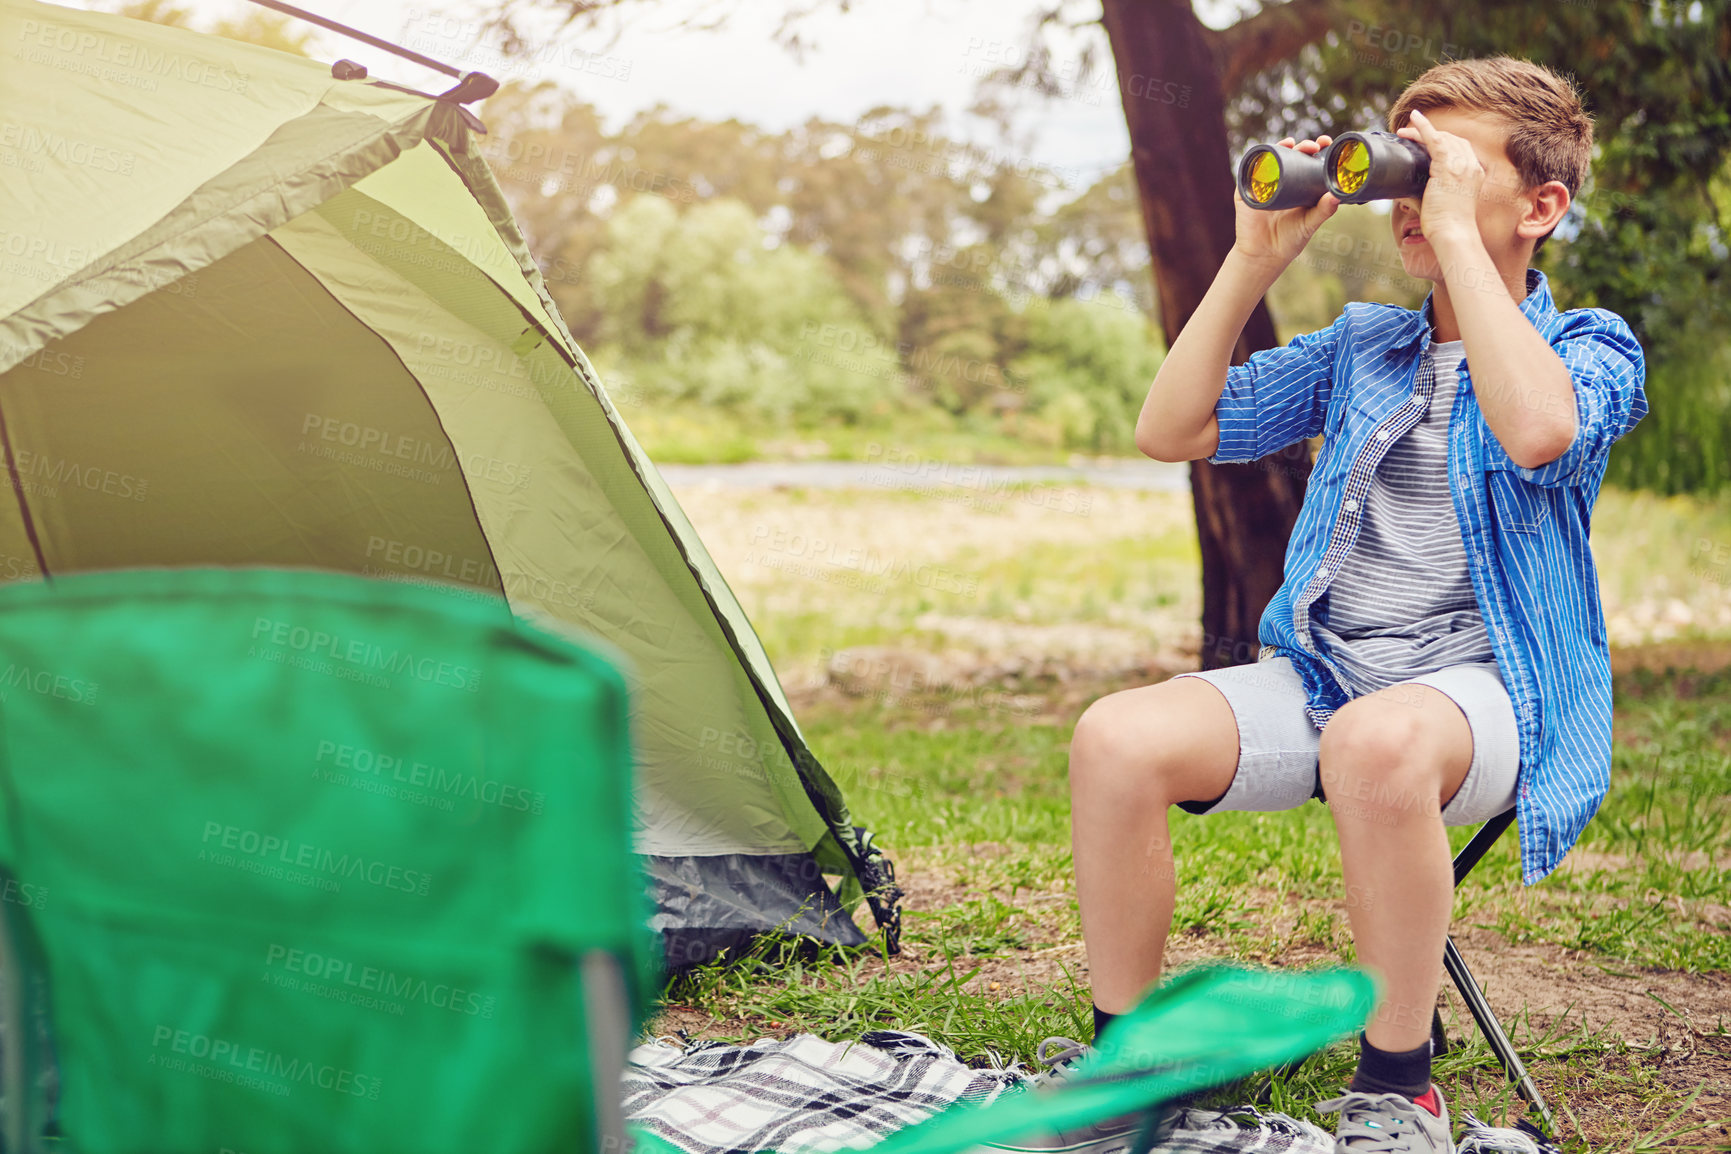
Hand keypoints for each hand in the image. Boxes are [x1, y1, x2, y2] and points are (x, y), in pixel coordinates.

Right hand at [1232, 135, 1339, 268]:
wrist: (1263, 255)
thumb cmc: (1289, 240)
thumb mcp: (1310, 223)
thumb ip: (1323, 210)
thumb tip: (1337, 196)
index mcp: (1299, 185)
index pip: (1309, 161)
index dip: (1317, 149)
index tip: (1326, 142)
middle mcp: (1281, 181)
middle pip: (1291, 155)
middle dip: (1302, 146)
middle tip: (1312, 146)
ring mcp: (1263, 184)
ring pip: (1271, 159)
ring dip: (1280, 147)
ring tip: (1291, 144)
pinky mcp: (1246, 191)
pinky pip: (1249, 172)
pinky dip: (1256, 161)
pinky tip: (1266, 154)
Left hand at [1399, 109, 1482, 243]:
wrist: (1453, 233)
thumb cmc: (1445, 225)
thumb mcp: (1437, 203)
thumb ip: (1421, 193)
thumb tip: (1398, 190)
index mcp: (1473, 173)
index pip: (1460, 149)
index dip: (1443, 141)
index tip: (1425, 141)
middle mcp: (1471, 166)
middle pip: (1452, 140)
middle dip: (1430, 134)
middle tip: (1409, 135)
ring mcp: (1462, 165)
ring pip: (1442, 138)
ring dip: (1422, 131)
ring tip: (1404, 131)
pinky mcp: (1448, 167)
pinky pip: (1435, 139)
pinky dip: (1424, 128)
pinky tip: (1414, 120)